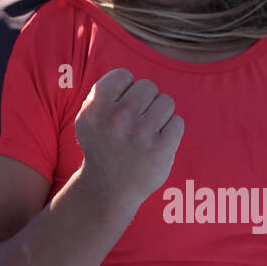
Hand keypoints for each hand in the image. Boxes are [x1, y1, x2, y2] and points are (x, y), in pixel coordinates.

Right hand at [75, 68, 183, 211]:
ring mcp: (140, 134)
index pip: (124, 76)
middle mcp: (117, 118)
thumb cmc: (102, 146)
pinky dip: (170, 131)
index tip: (120, 109)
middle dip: (145, 102)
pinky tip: (157, 143)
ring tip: (147, 132)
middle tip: (136, 123)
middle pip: (148, 87)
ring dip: (160, 115)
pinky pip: (177, 122)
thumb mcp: (89, 117)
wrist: (107, 189)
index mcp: (96, 107)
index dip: (125, 90)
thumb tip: (131, 78)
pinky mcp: (160, 150)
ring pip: (166, 102)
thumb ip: (105, 92)